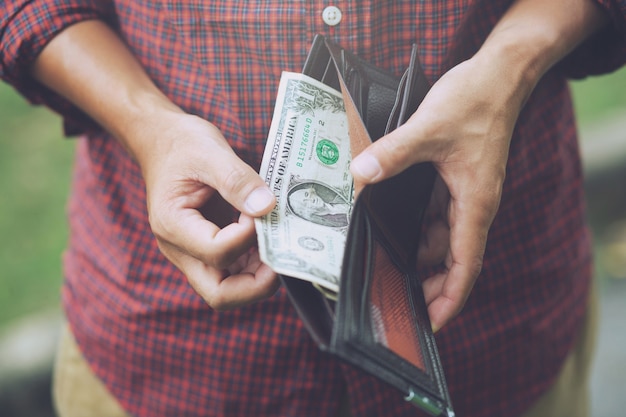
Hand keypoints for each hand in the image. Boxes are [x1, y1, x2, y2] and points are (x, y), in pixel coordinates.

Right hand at [135, 112, 278, 309]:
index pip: (216, 252)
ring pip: (228, 289)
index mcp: (172, 224)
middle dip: (257, 284)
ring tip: (281, 246)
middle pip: (219, 294)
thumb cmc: (182, 144)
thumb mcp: (210, 152)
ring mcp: (192, 253)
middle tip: (285, 259)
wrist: (162, 142)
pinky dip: (255, 264)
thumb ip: (237, 180)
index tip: (261, 208)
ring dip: (259, 276)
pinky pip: (233, 271)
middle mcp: (179, 249)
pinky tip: (271, 240)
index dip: (247, 236)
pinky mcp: (206, 250)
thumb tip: (267, 207)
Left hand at [350, 53, 525, 331]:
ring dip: (418, 255)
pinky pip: (434, 214)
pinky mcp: (453, 179)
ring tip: (385, 269)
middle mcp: (472, 204)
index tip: (432, 323)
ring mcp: (462, 192)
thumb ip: (393, 153)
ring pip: (439, 237)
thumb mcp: (429, 127)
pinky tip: (391, 229)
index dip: (450, 298)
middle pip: (451, 258)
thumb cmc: (476, 101)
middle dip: (428, 283)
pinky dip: (416, 227)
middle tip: (394, 300)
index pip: (464, 265)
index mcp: (475, 203)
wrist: (500, 74)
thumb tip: (359, 175)